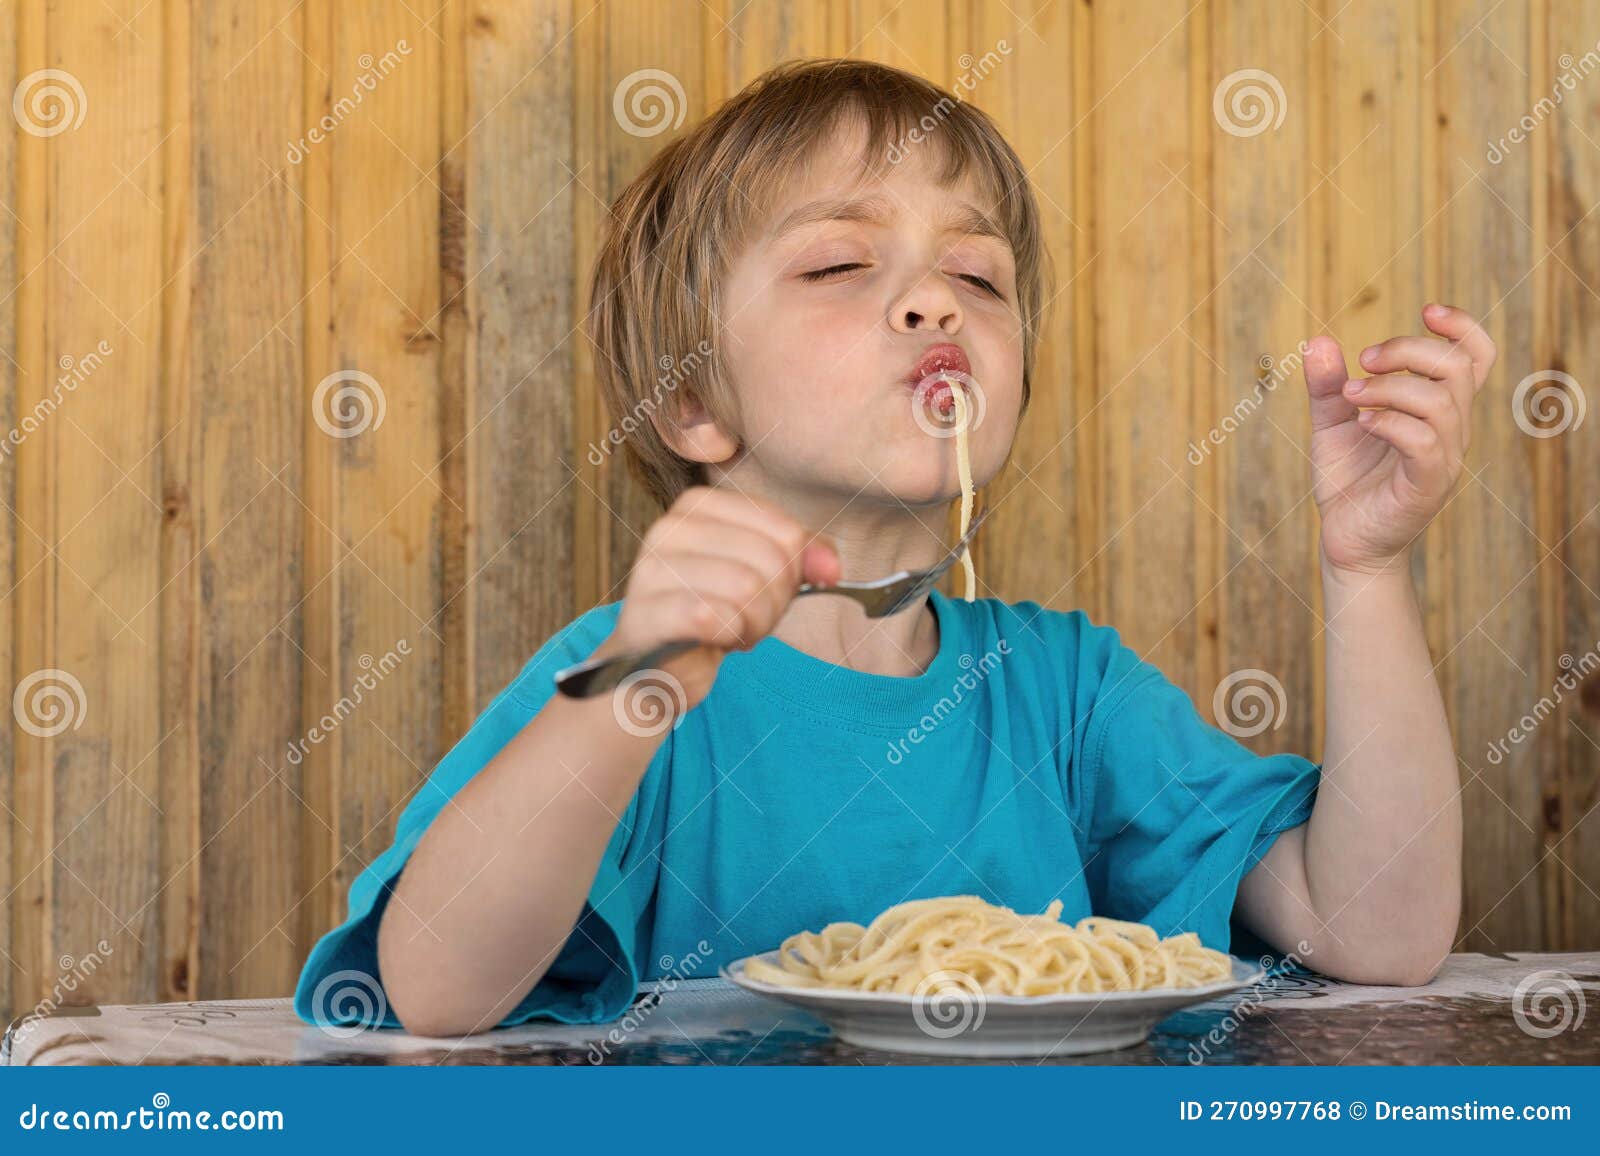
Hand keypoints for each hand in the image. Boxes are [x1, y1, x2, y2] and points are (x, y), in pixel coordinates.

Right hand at [600, 486, 839, 712]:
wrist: (659, 666)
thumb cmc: (714, 611)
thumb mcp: (765, 574)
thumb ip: (803, 558)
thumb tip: (831, 568)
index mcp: (698, 505)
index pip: (784, 530)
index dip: (795, 571)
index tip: (775, 590)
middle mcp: (669, 528)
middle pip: (769, 559)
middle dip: (776, 601)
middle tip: (753, 617)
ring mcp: (651, 569)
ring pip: (747, 589)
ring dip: (756, 623)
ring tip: (735, 629)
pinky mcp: (646, 613)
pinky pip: (717, 618)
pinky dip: (731, 637)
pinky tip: (717, 641)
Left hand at [1301, 303, 1495, 576]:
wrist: (1346, 540)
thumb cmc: (1349, 480)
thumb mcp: (1332, 423)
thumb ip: (1327, 385)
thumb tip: (1316, 341)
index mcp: (1437, 408)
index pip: (1475, 356)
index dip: (1461, 326)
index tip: (1426, 310)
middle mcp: (1451, 429)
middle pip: (1457, 367)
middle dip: (1407, 350)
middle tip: (1363, 361)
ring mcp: (1444, 458)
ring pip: (1440, 401)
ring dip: (1390, 387)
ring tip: (1352, 396)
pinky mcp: (1427, 485)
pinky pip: (1425, 442)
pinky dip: (1390, 423)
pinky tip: (1362, 424)